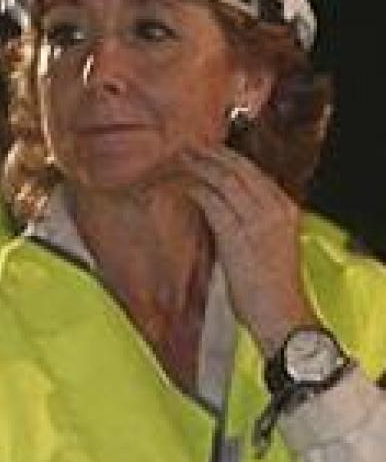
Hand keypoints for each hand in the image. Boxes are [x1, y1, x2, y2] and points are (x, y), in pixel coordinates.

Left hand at [180, 145, 313, 352]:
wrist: (281, 314)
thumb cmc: (271, 287)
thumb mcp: (268, 245)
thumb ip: (251, 222)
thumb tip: (222, 206)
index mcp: (285, 209)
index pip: (253, 172)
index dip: (227, 158)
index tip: (206, 150)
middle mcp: (274, 208)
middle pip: (237, 169)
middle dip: (209, 155)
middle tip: (185, 147)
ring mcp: (257, 219)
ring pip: (222, 179)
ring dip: (196, 166)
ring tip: (176, 159)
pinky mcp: (237, 234)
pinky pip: (210, 200)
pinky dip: (191, 189)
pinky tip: (177, 185)